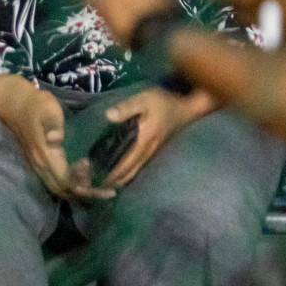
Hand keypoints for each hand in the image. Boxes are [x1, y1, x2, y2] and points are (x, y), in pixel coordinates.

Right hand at [0, 75, 111, 199]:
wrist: (15, 103)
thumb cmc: (36, 105)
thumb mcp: (48, 111)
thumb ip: (54, 127)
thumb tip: (55, 140)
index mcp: (46, 155)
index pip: (68, 183)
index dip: (87, 189)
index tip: (108, 190)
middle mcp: (41, 165)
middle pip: (64, 190)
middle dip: (85, 194)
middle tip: (107, 190)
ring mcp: (37, 164)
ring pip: (58, 187)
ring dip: (77, 190)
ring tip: (97, 184)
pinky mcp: (37, 161)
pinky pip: (54, 180)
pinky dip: (69, 183)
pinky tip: (81, 176)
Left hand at [85, 88, 215, 188]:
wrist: (185, 109)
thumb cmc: (164, 103)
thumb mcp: (144, 100)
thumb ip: (126, 108)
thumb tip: (108, 115)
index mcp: (143, 141)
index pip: (126, 162)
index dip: (114, 172)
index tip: (100, 181)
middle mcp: (148, 151)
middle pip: (131, 170)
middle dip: (117, 180)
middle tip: (101, 186)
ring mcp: (153, 151)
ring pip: (136, 169)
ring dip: (124, 177)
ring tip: (110, 183)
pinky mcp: (155, 149)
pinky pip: (141, 165)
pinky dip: (131, 171)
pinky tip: (125, 173)